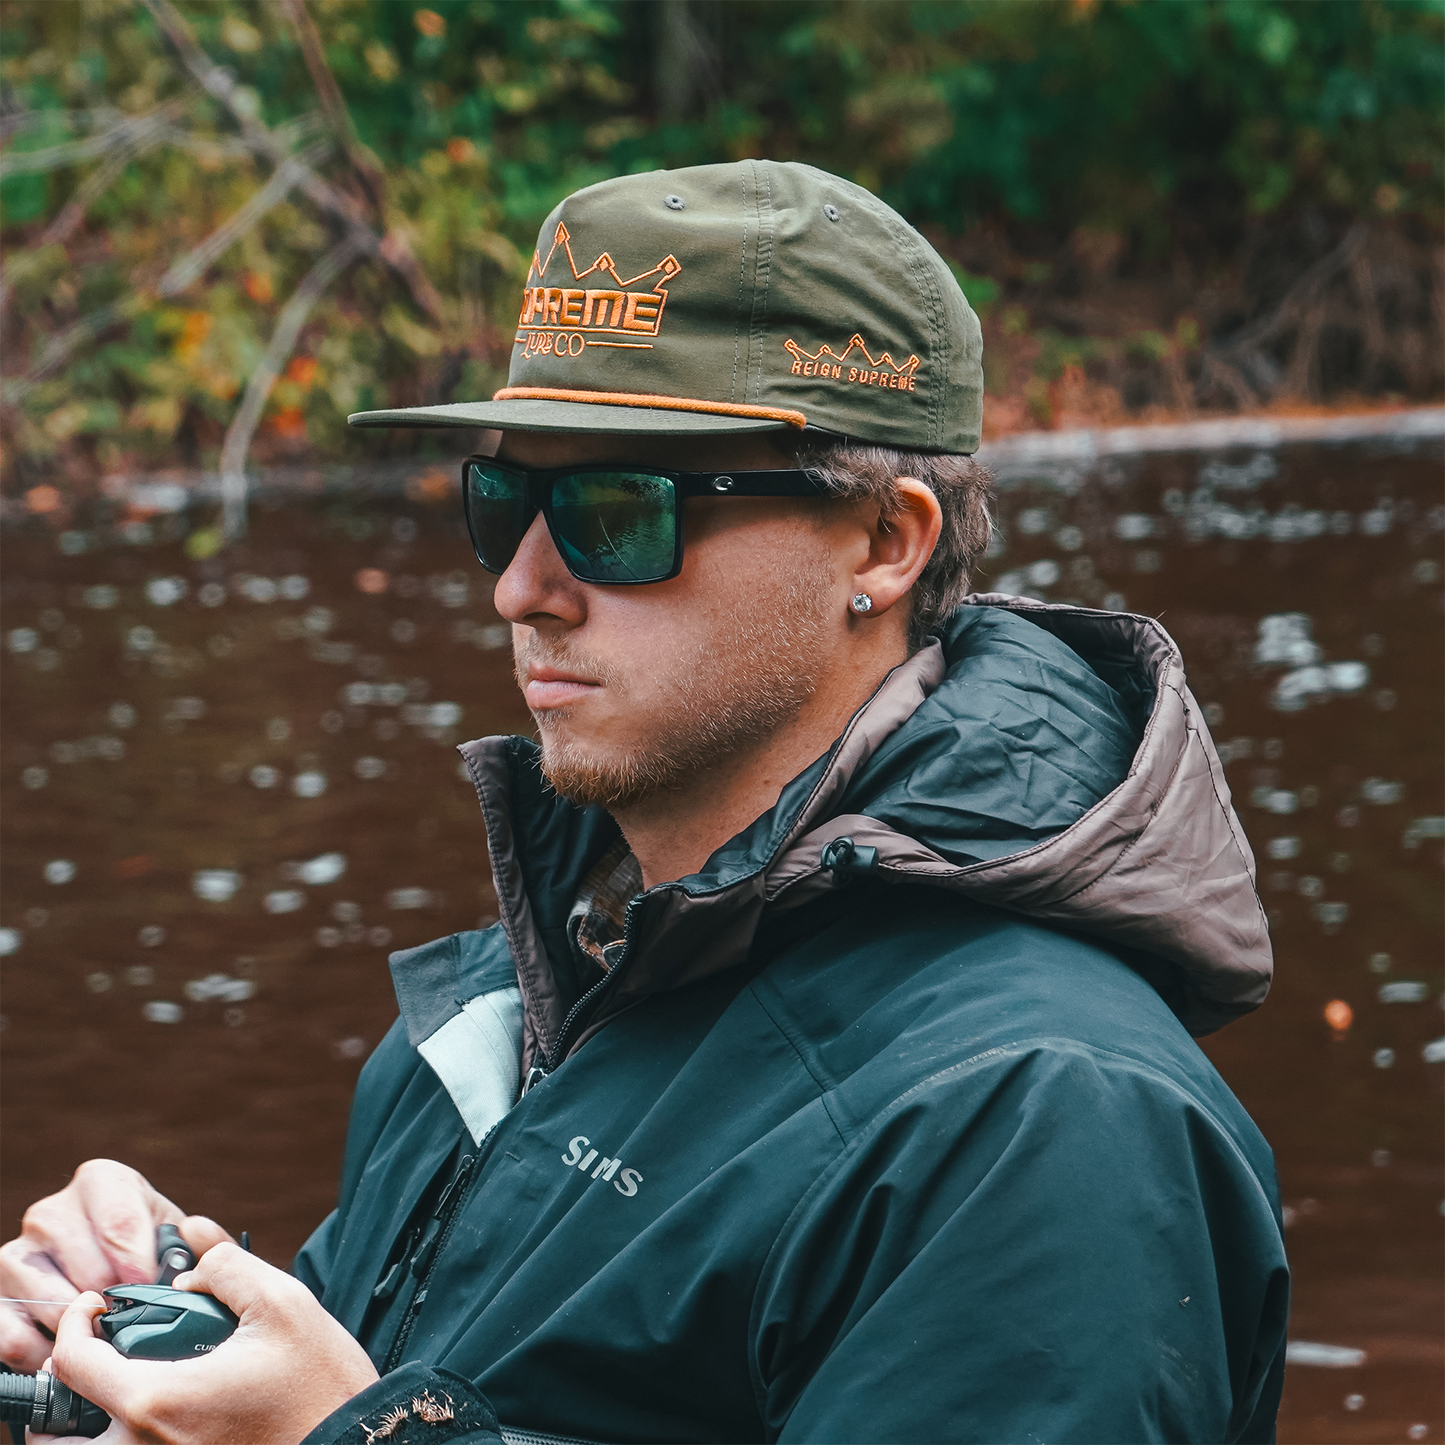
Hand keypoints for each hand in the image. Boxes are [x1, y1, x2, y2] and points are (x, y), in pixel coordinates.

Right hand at [0, 1159, 229, 1371]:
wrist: (116, 1275)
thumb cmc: (153, 1252)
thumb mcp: (181, 1239)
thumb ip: (205, 1241)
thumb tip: (195, 1232)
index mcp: (102, 1183)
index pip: (117, 1222)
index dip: (138, 1264)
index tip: (148, 1289)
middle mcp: (52, 1212)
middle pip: (85, 1267)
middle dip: (115, 1301)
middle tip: (135, 1319)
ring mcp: (18, 1255)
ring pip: (45, 1301)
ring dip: (80, 1330)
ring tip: (106, 1340)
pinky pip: (9, 1334)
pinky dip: (40, 1354)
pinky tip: (69, 1358)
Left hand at [46, 1243, 379, 1443]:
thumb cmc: (320, 1387)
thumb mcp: (283, 1305)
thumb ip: (227, 1266)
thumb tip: (190, 1262)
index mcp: (157, 1402)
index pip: (73, 1363)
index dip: (75, 1322)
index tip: (96, 1304)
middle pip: (64, 1428)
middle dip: (74, 1387)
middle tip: (105, 1354)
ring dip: (94, 1419)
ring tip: (125, 1387)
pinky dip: (126, 1433)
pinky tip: (164, 1409)